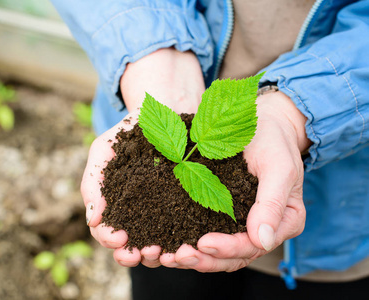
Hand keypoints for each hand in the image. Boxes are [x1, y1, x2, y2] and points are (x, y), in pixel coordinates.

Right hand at [81, 47, 204, 267]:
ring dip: (155, 256)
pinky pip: (183, 234)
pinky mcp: (187, 209)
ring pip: (155, 248)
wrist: (166, 111)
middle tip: (141, 252)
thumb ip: (93, 182)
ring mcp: (162, 215)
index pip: (105, 232)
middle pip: (130, 248)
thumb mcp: (103, 151)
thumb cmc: (130, 131)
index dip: (109, 239)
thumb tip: (92, 218)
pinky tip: (184, 244)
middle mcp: (136, 216)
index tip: (119, 237)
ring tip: (162, 251)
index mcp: (114, 206)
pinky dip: (181, 244)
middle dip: (132, 255)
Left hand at [159, 91, 309, 271]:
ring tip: (166, 256)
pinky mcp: (218, 213)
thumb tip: (262, 241)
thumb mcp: (279, 166)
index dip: (228, 248)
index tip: (203, 243)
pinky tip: (164, 243)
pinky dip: (184, 239)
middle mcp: (260, 230)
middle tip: (178, 256)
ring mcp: (238, 224)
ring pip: (215, 252)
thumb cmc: (273, 141)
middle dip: (204, 259)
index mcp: (282, 223)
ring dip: (191, 257)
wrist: (259, 123)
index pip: (253, 246)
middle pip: (231, 257)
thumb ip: (273, 203)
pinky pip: (201, 232)